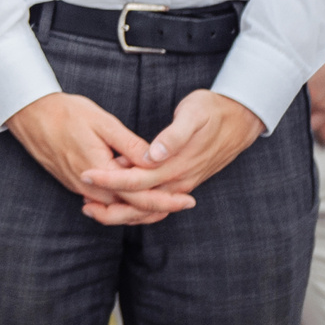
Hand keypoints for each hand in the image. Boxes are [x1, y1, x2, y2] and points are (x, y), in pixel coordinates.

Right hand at [5, 93, 190, 225]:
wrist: (30, 115)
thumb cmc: (66, 112)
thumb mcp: (103, 122)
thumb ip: (130, 145)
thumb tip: (155, 160)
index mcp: (100, 171)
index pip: (139, 198)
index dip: (166, 200)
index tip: (188, 199)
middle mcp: (89, 187)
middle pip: (130, 210)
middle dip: (159, 209)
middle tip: (185, 202)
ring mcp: (80, 188)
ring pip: (117, 209)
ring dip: (142, 209)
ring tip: (167, 202)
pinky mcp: (75, 184)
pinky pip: (104, 202)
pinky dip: (124, 203)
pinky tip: (138, 195)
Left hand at [80, 89, 261, 214]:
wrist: (241, 119)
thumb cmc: (213, 111)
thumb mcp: (194, 114)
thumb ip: (174, 136)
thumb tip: (154, 154)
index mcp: (177, 166)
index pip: (137, 181)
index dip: (110, 180)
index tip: (86, 175)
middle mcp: (179, 181)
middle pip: (140, 204)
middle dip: (111, 207)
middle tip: (83, 205)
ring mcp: (182, 184)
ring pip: (148, 210)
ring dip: (122, 213)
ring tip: (94, 208)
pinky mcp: (182, 182)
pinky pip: (157, 204)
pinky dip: (137, 208)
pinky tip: (119, 201)